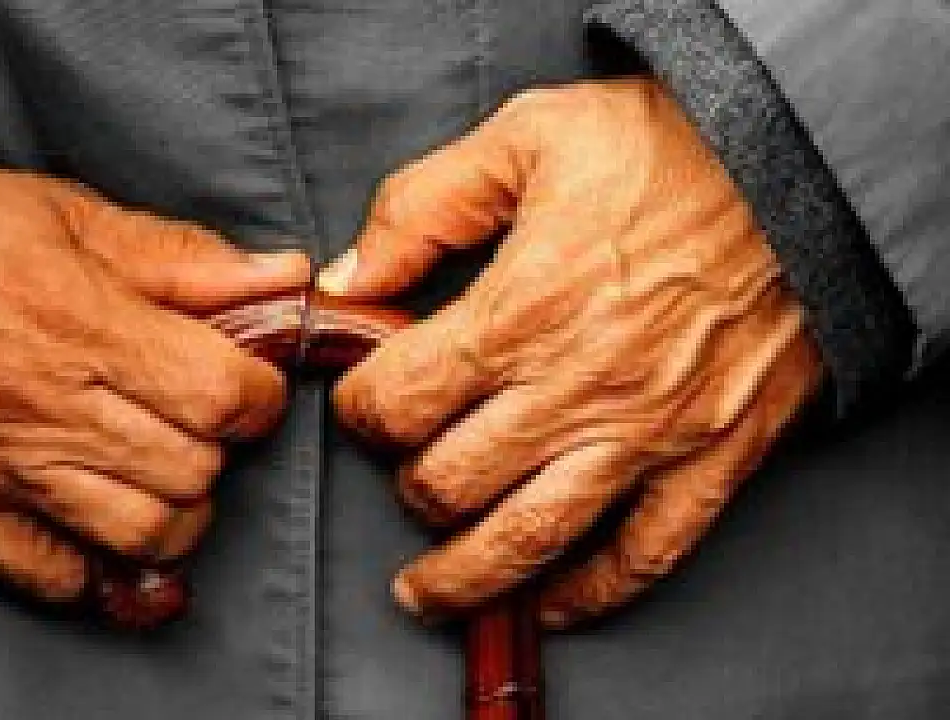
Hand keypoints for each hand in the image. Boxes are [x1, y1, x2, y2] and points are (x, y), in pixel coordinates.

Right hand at [0, 166, 309, 600]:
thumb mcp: (66, 216)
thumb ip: (181, 256)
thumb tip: (280, 278)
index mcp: (83, 324)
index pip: (223, 395)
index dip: (254, 395)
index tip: (242, 383)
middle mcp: (47, 408)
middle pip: (194, 470)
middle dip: (216, 448)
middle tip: (193, 420)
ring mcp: (1, 473)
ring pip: (144, 534)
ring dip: (174, 510)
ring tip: (155, 472)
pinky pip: (59, 578)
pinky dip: (97, 563)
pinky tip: (97, 522)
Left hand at [321, 79, 823, 626]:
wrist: (807, 166)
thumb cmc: (669, 147)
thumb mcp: (525, 137)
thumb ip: (422, 208)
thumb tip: (348, 279)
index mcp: (521, 312)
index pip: (401, 400)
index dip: (361, 410)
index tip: (363, 404)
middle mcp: (576, 389)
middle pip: (450, 482)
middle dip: (406, 485)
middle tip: (402, 469)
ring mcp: (648, 434)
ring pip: (532, 538)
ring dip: (465, 577)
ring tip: (424, 593)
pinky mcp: (714, 456)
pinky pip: (646, 552)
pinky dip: (593, 591)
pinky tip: (553, 602)